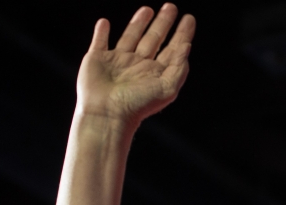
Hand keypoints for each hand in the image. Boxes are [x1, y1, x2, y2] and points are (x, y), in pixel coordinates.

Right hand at [76, 4, 195, 126]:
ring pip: (131, 36)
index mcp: (155, 72)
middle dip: (163, 23)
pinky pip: (100, 41)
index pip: (172, 48)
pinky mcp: (97, 59)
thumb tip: (186, 45)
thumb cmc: (138, 105)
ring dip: (138, 23)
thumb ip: (178, 68)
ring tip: (148, 9)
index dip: (182, 33)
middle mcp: (138, 65)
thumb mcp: (166, 89)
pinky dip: (101, 32)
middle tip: (170, 7)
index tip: (189, 19)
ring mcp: (117, 61)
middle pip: (154, 38)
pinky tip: (104, 23)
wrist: (107, 113)